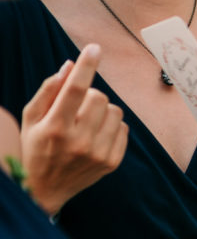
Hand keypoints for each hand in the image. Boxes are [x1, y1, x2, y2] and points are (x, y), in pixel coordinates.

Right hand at [21, 44, 127, 214]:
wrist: (45, 190)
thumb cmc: (35, 148)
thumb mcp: (31, 119)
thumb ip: (48, 91)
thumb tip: (69, 66)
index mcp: (55, 128)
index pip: (74, 90)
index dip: (86, 66)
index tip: (94, 48)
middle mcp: (79, 141)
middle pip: (99, 97)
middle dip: (89, 94)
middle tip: (77, 107)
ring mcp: (98, 153)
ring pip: (115, 110)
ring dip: (102, 110)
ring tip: (86, 121)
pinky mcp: (112, 162)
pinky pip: (123, 128)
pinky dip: (111, 125)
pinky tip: (95, 134)